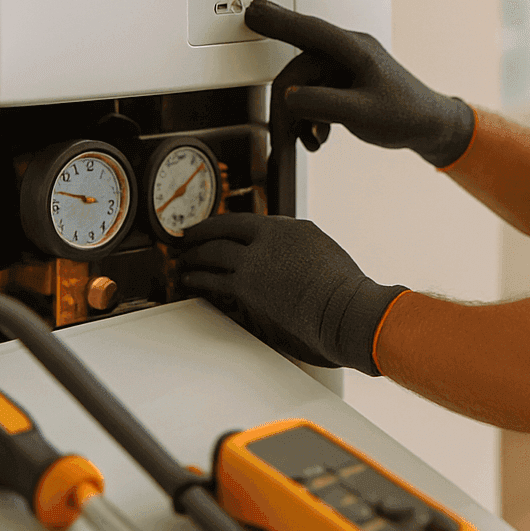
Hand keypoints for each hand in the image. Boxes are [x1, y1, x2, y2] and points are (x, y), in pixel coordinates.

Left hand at [177, 213, 407, 375]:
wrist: (346, 309)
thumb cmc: (344, 292)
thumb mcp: (324, 257)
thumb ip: (299, 253)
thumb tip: (287, 261)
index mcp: (291, 228)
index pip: (248, 221)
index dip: (226, 225)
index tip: (215, 228)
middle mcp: (270, 238)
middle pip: (224, 231)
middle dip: (202, 234)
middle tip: (187, 238)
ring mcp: (256, 260)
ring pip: (213, 253)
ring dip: (194, 257)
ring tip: (183, 260)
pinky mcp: (246, 286)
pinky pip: (213, 279)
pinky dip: (197, 278)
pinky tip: (190, 280)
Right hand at [247, 0, 476, 167]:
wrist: (429, 127)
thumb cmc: (406, 115)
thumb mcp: (362, 113)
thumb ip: (323, 104)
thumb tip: (290, 96)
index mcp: (354, 50)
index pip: (308, 30)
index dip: (278, 20)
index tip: (252, 11)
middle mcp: (347, 54)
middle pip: (299, 68)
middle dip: (287, 103)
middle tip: (281, 133)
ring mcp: (345, 68)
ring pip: (304, 84)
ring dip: (300, 115)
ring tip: (309, 140)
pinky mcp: (344, 83)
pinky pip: (314, 94)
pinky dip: (311, 118)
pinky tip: (319, 136)